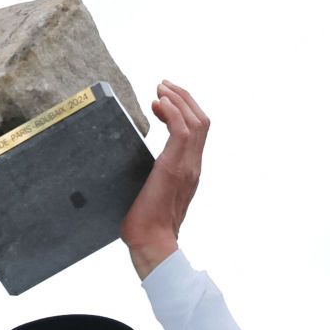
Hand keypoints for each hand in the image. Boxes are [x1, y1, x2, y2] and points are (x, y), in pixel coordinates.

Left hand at [121, 80, 209, 278]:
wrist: (151, 243)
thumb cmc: (144, 225)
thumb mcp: (150, 194)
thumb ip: (149, 178)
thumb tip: (128, 169)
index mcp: (189, 171)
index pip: (198, 132)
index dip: (184, 110)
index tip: (162, 101)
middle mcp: (193, 166)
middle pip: (201, 121)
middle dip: (183, 98)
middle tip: (162, 86)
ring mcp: (186, 167)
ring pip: (196, 121)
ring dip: (178, 100)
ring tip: (160, 89)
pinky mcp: (173, 168)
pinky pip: (182, 131)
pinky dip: (173, 112)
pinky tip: (158, 104)